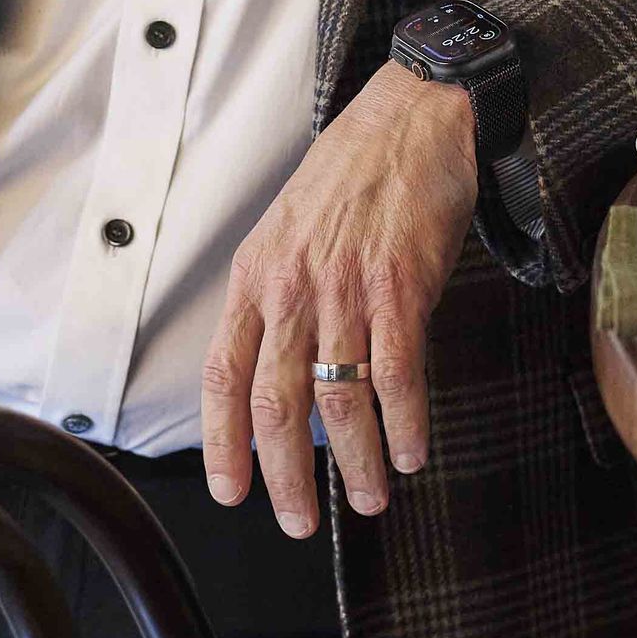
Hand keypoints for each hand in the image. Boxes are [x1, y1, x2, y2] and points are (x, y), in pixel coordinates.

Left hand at [200, 61, 477, 535]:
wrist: (411, 115)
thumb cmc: (353, 173)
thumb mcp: (291, 230)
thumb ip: (281, 297)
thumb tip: (283, 372)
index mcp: (256, 275)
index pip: (224, 374)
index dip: (224, 441)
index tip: (232, 491)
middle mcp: (292, 287)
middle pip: (276, 404)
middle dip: (287, 478)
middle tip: (298, 522)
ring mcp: (346, 288)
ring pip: (339, 402)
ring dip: (356, 464)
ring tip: (370, 498)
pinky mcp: (400, 286)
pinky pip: (398, 375)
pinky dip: (406, 424)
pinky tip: (413, 451)